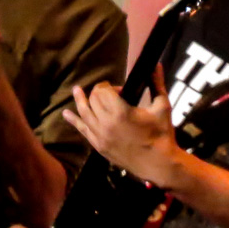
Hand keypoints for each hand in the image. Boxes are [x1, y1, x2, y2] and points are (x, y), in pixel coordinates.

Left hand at [62, 66, 179, 186]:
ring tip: (76, 90)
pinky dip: (74, 120)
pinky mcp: (99, 146)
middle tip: (112, 95)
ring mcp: (100, 136)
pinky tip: (66, 114)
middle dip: (99, 93)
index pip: (103, 90)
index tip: (121, 90)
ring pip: (84, 113)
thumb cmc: (162, 134)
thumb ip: (156, 84)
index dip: (110, 86)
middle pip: (93, 99)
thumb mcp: (162, 107)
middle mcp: (106, 123)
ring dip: (80, 100)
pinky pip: (82, 130)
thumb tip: (156, 63)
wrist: (158, 164)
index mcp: (121, 112)